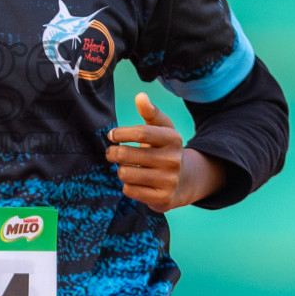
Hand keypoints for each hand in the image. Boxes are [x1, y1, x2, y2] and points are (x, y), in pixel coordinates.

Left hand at [108, 92, 223, 212]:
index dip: (121, 133)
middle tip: (111, 153)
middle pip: (127, 155)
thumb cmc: (164, 149)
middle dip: (113, 153)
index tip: (112, 135)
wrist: (183, 181)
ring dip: (120, 170)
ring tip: (125, 168)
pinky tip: (135, 182)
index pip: (141, 132)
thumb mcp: (162, 128)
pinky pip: (130, 190)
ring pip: (125, 174)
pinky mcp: (162, 199)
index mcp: (173, 138)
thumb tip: (140, 96)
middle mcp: (173, 160)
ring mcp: (169, 181)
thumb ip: (150, 112)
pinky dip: (127, 186)